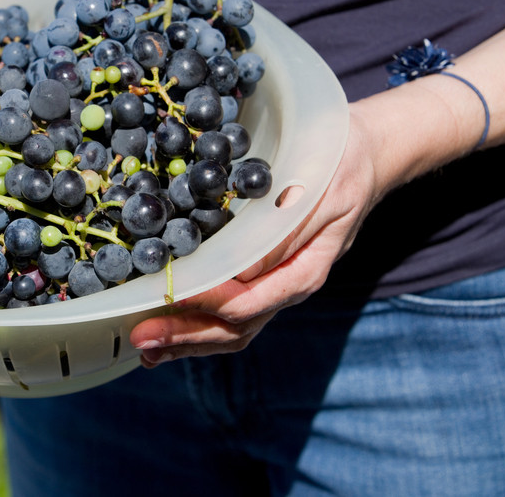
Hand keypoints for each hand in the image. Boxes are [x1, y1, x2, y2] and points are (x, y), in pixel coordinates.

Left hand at [130, 107, 379, 366]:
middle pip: (233, 328)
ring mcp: (274, 289)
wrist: (362, 156)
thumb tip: (242, 269)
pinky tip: (165, 334)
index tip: (172, 296)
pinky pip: (227, 315)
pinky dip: (193, 327)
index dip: (208, 303)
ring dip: (185, 342)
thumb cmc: (337, 166)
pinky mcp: (260, 280)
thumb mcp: (316, 189)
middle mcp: (286, 289)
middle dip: (185, 336)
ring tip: (145, 348)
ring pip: (229, 331)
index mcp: (303, 271)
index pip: (249, 302)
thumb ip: (284, 231)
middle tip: (142, 338)